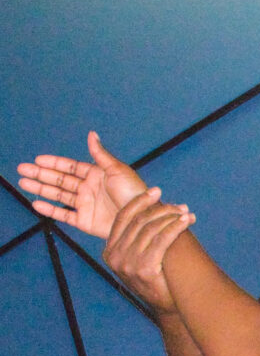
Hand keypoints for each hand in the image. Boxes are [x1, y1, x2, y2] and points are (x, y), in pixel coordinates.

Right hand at [17, 131, 147, 237]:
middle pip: (60, 180)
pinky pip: (64, 215)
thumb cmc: (134, 193)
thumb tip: (92, 134)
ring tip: (24, 183)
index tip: (38, 159)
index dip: (54, 163)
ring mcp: (86, 205)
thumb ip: (100, 154)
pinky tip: (36, 203)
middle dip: (41, 174)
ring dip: (41, 189)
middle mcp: (89, 189)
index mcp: (97, 175)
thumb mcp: (117, 170)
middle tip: (22, 169)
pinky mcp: (85, 221)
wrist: (141, 218)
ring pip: (58, 196)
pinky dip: (50, 210)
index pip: (70, 167)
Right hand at [102, 187, 196, 313]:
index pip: (122, 218)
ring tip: (187, 213)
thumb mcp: (141, 257)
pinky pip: (160, 241)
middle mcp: (115, 257)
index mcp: (110, 251)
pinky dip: (174, 228)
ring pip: (150, 230)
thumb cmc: (159, 278)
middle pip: (138, 222)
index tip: (156, 191)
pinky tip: (186, 222)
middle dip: (161, 210)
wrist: (169, 306)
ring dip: (171, 218)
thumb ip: (140, 237)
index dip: (140, 202)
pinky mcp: (143, 270)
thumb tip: (154, 208)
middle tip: (180, 205)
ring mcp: (127, 265)